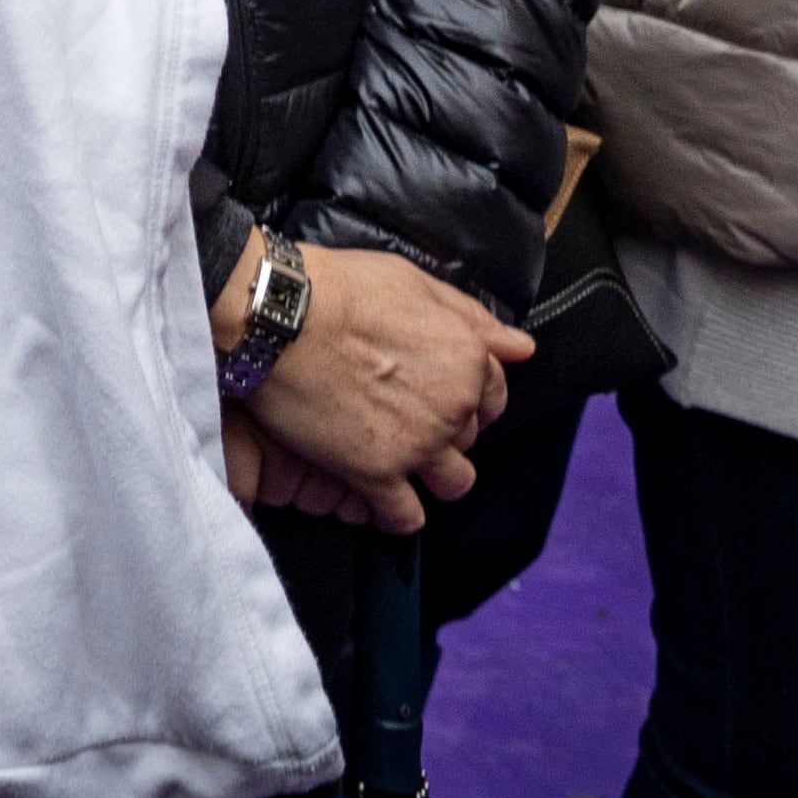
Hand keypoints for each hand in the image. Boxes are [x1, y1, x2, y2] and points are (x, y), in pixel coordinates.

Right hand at [229, 240, 527, 530]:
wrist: (276, 315)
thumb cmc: (337, 288)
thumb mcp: (413, 281)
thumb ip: (471, 317)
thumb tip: (521, 346)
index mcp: (466, 358)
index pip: (494, 396)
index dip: (468, 396)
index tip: (439, 394)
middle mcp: (452, 406)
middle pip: (470, 438)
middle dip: (445, 431)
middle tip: (403, 415)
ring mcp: (416, 444)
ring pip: (453, 484)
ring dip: (432, 476)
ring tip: (400, 461)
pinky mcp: (374, 473)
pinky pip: (405, 516)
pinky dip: (396, 514)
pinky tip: (380, 499)